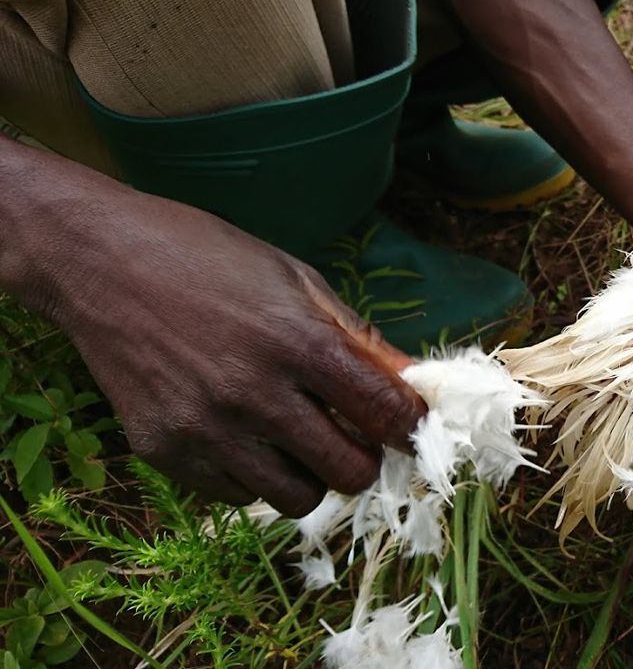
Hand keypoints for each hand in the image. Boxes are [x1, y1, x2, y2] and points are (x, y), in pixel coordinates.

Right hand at [0, 142, 425, 516]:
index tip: (407, 425)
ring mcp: (204, 429)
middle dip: (364, 458)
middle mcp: (253, 393)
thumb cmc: (206, 258)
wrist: (96, 260)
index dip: (409, 426)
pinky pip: (237, 495)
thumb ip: (358, 339)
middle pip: (349, 472)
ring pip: (296, 498)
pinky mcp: (163, 451)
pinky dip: (253, 474)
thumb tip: (413, 385)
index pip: (385, 414)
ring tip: (296, 437)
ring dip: (310, 474)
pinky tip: (242, 432)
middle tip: (352, 436)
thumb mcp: (296, 279)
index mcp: (298, 342)